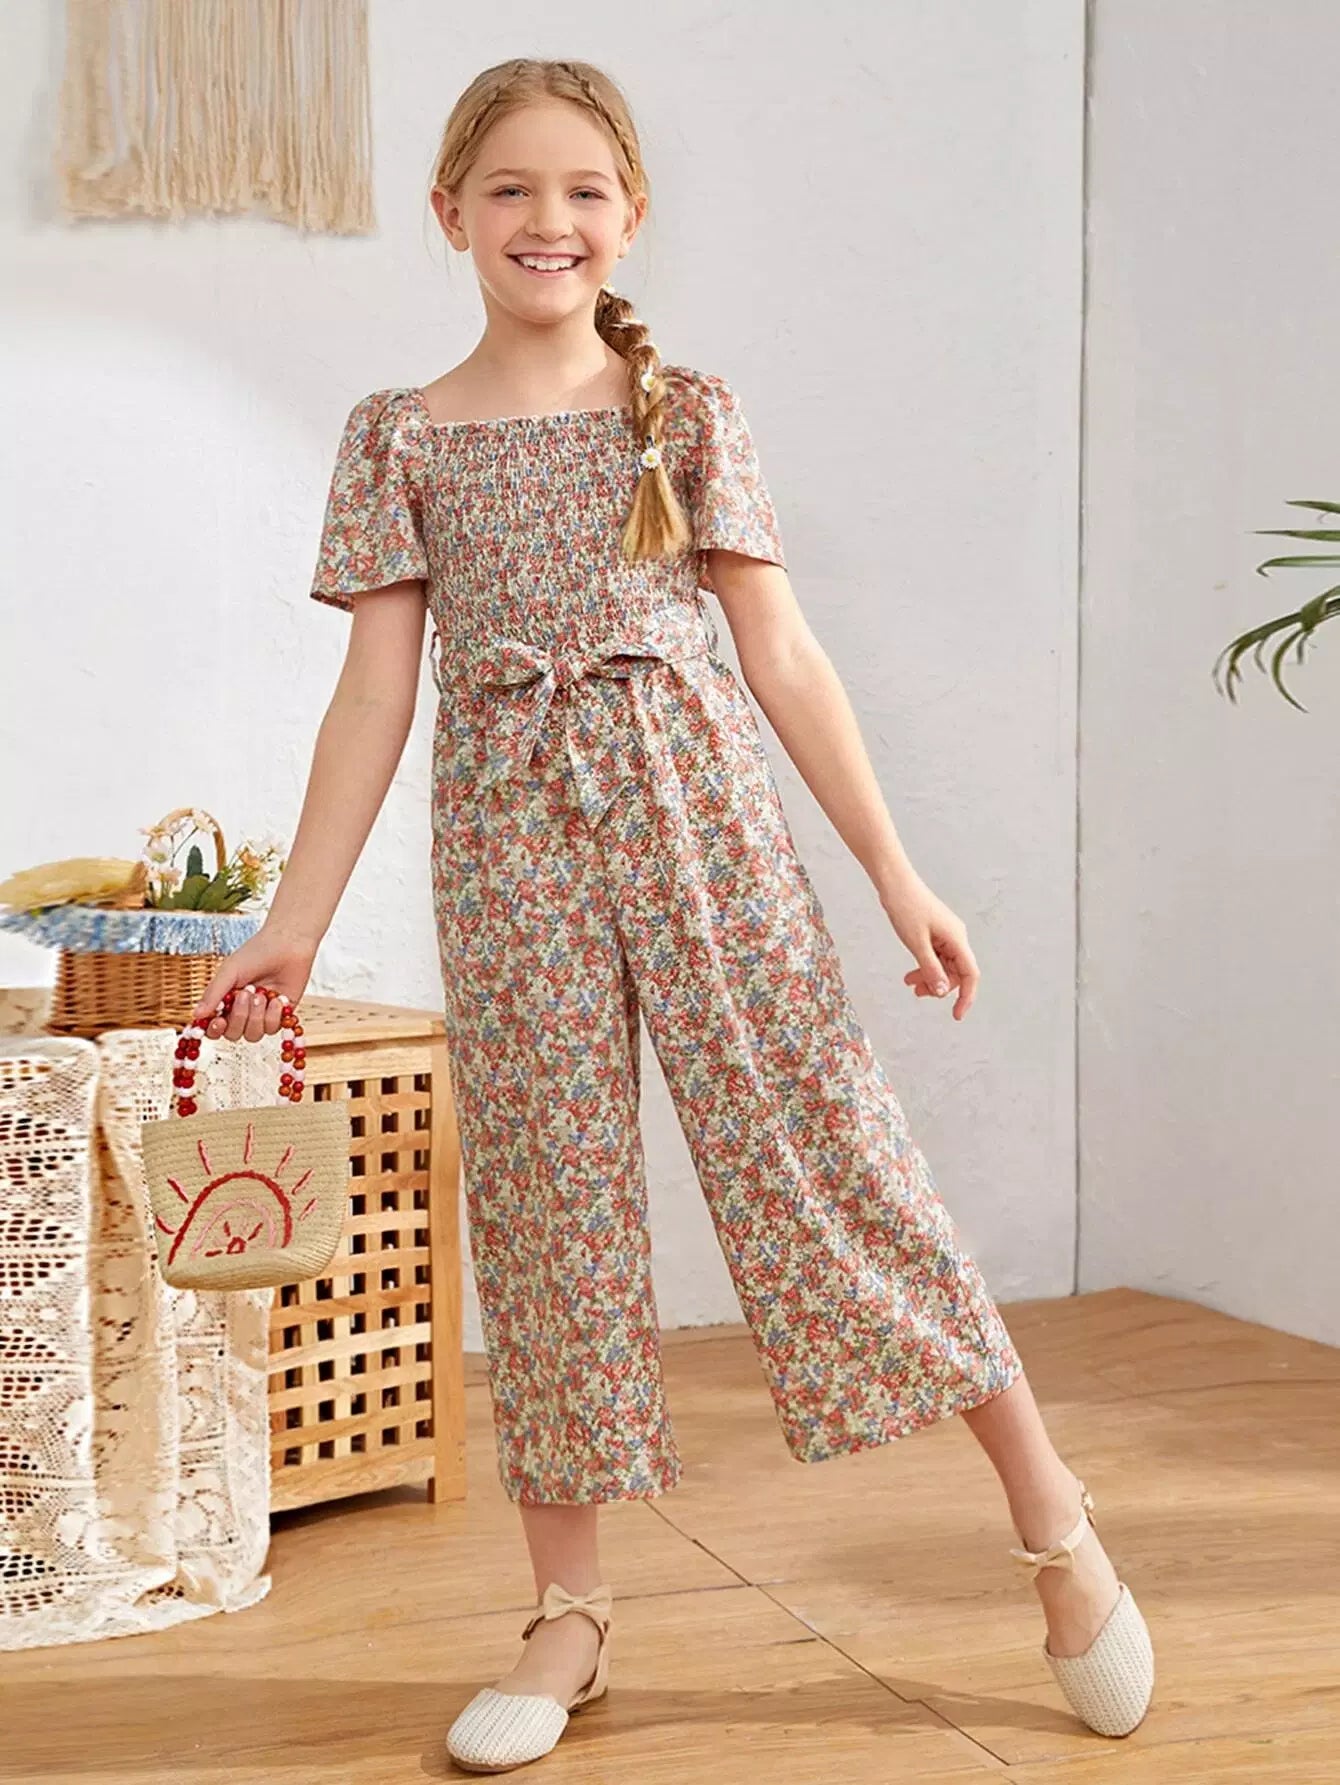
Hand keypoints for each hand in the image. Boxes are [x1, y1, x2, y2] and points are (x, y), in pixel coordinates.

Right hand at [189, 924, 319, 1042]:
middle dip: (239, 1016)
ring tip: (262, 994)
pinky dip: (274, 1014)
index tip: (219, 1021)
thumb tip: (196, 1015)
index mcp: (225, 1002)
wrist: (288, 946)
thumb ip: (213, 993)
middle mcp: (242, 1012)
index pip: (214, 1027)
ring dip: (257, 1016)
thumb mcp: (230, 971)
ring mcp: (261, 1016)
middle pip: (233, 1034)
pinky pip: (272, 1029)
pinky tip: (277, 998)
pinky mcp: (280, 1016)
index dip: (214, 1030)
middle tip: (246, 993)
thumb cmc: (256, 954)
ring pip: (253, 1035)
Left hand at [879, 869, 979, 1020]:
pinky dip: (926, 966)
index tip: (956, 1015)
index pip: (970, 974)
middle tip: (918, 993)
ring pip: (945, 965)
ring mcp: (946, 934)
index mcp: (957, 939)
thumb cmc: (906, 906)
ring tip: (910, 983)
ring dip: (930, 977)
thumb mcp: (916, 943)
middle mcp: (956, 937)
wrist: (894, 882)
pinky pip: (936, 955)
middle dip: (940, 986)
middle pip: (957, 972)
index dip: (966, 997)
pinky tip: (911, 973)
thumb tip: (944, 992)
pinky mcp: (935, 932)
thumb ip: (930, 969)